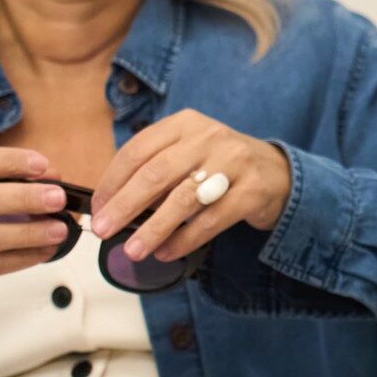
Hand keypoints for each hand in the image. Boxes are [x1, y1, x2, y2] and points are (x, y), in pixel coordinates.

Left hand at [91, 110, 293, 266]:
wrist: (278, 173)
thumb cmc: (220, 166)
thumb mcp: (189, 152)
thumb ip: (155, 169)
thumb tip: (111, 205)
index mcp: (185, 124)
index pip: (139, 149)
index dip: (113, 180)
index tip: (98, 207)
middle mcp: (209, 137)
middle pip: (157, 173)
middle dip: (125, 205)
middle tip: (103, 229)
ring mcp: (234, 162)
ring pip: (183, 199)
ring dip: (153, 229)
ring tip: (132, 250)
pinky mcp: (252, 191)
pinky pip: (211, 220)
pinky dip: (184, 240)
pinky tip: (166, 252)